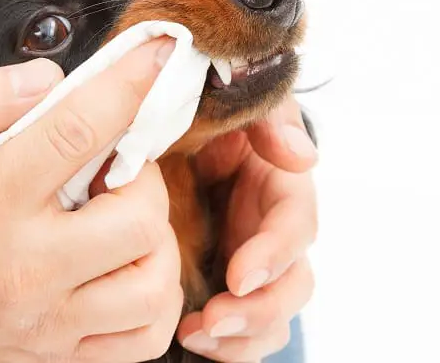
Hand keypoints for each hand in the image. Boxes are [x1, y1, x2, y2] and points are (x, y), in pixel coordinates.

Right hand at [0, 39, 182, 362]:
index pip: (78, 132)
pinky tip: (127, 265)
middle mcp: (21, 272)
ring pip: (153, 285)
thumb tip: (48, 81)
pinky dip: (154, 297)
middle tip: (118, 166)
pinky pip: (145, 337)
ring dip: (155, 240)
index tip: (160, 50)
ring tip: (122, 215)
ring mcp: (44, 324)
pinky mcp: (58, 356)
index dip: (128, 83)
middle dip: (145, 179)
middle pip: (139, 220)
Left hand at [177, 99, 317, 361]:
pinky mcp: (219, 283)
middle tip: (215, 320)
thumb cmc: (187, 113)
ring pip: (271, 313)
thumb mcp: (223, 101)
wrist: (136, 134)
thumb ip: (264, 118)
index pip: (296, 222)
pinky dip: (225, 344)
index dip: (276, 252)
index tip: (241, 275)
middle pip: (292, 280)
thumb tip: (303, 157)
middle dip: (260, 307)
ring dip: (243, 333)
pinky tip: (190, 339)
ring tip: (197, 335)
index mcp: (273, 181)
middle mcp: (266, 226)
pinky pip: (240, 330)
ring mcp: (245, 259)